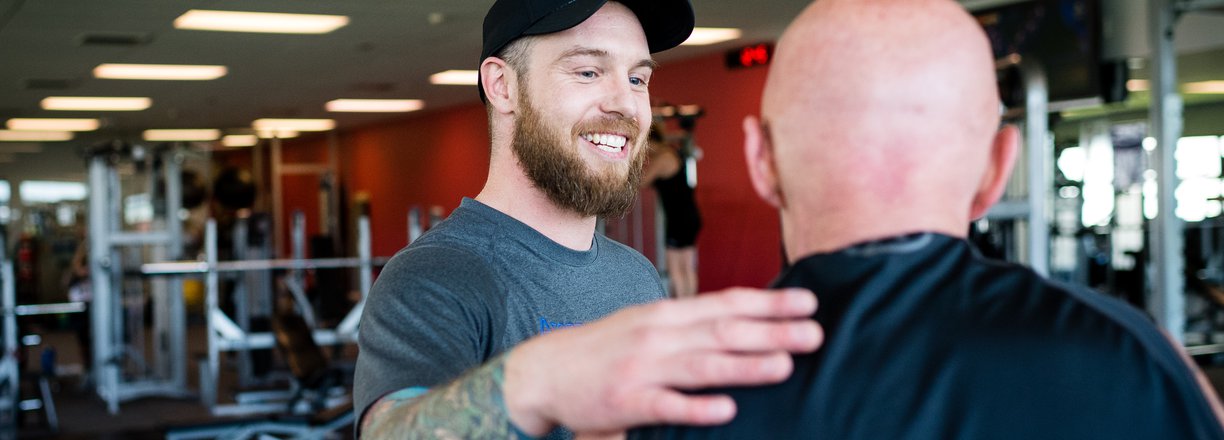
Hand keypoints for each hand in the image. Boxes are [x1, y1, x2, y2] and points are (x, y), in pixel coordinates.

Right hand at [503, 287, 821, 435]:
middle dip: (772, 332)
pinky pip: (667, 406)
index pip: (727, 303)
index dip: (769, 303)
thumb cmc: (605, 349)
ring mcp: (642, 369)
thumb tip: (740, 320)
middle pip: (723, 332)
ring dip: (746, 366)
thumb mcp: (647, 324)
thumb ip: (690, 323)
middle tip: (815, 334)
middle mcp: (658, 335)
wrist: (545, 371)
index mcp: (666, 314)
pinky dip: (697, 407)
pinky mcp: (627, 402)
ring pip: (702, 366)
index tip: (808, 301)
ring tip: (785, 367)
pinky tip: (727, 410)